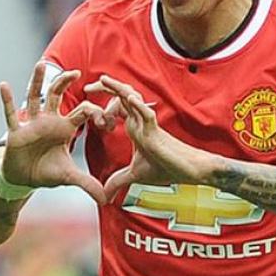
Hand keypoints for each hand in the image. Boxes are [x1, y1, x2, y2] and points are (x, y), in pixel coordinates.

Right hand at [0, 62, 107, 203]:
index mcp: (65, 127)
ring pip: (35, 97)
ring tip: (41, 65)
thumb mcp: (69, 177)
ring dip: (37, 81)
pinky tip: (3, 85)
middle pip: (58, 95)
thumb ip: (87, 184)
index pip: (82, 112)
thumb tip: (106, 199)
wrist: (23, 180)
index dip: (95, 113)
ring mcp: (31, 123)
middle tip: (76, 72)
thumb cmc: (46, 172)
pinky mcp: (16, 131)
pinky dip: (6, 100)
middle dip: (65, 82)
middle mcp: (49, 120)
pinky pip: (10, 113)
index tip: (105, 121)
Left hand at [85, 75, 213, 199]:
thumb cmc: (168, 167)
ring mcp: (149, 125)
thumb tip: (104, 194)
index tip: (87, 105)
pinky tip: (129, 99)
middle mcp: (140, 122)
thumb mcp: (136, 174)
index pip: (117, 106)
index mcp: (135, 127)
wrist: (189, 171)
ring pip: (133, 100)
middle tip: (86, 88)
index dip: (102, 103)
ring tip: (104, 80)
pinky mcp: (157, 133)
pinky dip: (139, 107)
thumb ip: (119, 180)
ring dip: (118, 89)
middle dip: (105, 89)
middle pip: (122, 97)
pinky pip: (148, 115)